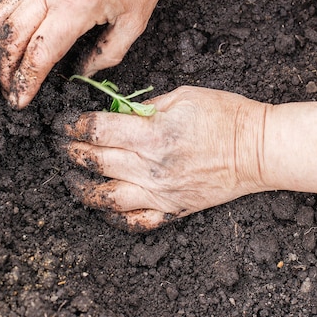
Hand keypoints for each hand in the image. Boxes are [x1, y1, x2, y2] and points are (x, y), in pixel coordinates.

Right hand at [0, 0, 173, 108]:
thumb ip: (107, 54)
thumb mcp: (134, 22)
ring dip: (1, 49)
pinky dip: (6, 26)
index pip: (40, 53)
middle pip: (11, 39)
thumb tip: (84, 73)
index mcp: (76, 5)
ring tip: (9, 71)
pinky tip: (15, 41)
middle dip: (6, 72)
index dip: (27, 81)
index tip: (20, 101)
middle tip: (10, 93)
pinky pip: (10, 1)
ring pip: (3, 19)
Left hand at [62, 86, 272, 230]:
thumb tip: (117, 113)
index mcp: (153, 134)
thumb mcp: (182, 95)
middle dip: (70, 152)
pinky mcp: (172, 209)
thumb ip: (144, 107)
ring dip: (81, 188)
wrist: (258, 149)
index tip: (63, 122)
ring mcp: (161, 192)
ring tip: (70, 179)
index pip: (98, 130)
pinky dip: (113, 217)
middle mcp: (151, 167)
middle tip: (58, 145)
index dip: (73, 125)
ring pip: (106, 197)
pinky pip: (135, 221)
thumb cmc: (225, 115)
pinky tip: (102, 206)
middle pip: (95, 161)